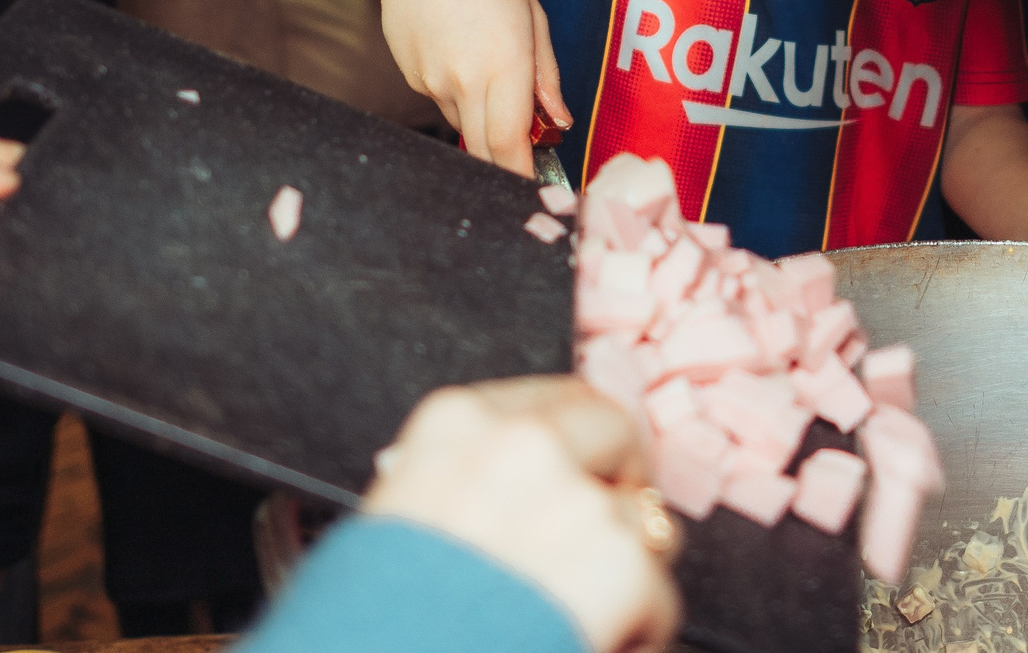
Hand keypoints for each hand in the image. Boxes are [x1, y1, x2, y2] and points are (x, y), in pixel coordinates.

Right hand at [362, 0, 569, 175]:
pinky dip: (463, 97)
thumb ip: (546, 75)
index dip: (522, 174)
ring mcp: (433, 84)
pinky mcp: (413, 79)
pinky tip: (464, 57)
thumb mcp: (532, 14)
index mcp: (503, 64)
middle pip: (485, 150)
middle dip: (507, 162)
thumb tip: (557, 121)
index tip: (537, 189)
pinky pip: (446, 104)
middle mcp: (465, 82)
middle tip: (528, 152)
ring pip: (467, 127)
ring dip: (486, 122)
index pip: (510, 143)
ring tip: (493, 72)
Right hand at [365, 378, 679, 652]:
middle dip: (621, 480)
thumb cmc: (369, 621)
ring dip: (624, 568)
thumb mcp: (393, 521)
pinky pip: (658, 592)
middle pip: (615, 428)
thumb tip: (509, 497)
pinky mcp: (619, 563)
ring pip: (642, 520)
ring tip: (584, 611)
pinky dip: (639, 627)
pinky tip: (597, 639)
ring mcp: (576, 501)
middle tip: (612, 529)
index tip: (589, 465)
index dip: (578, 440)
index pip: (553, 398)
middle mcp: (521, 446)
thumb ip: (461, 485)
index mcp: (456, 425)